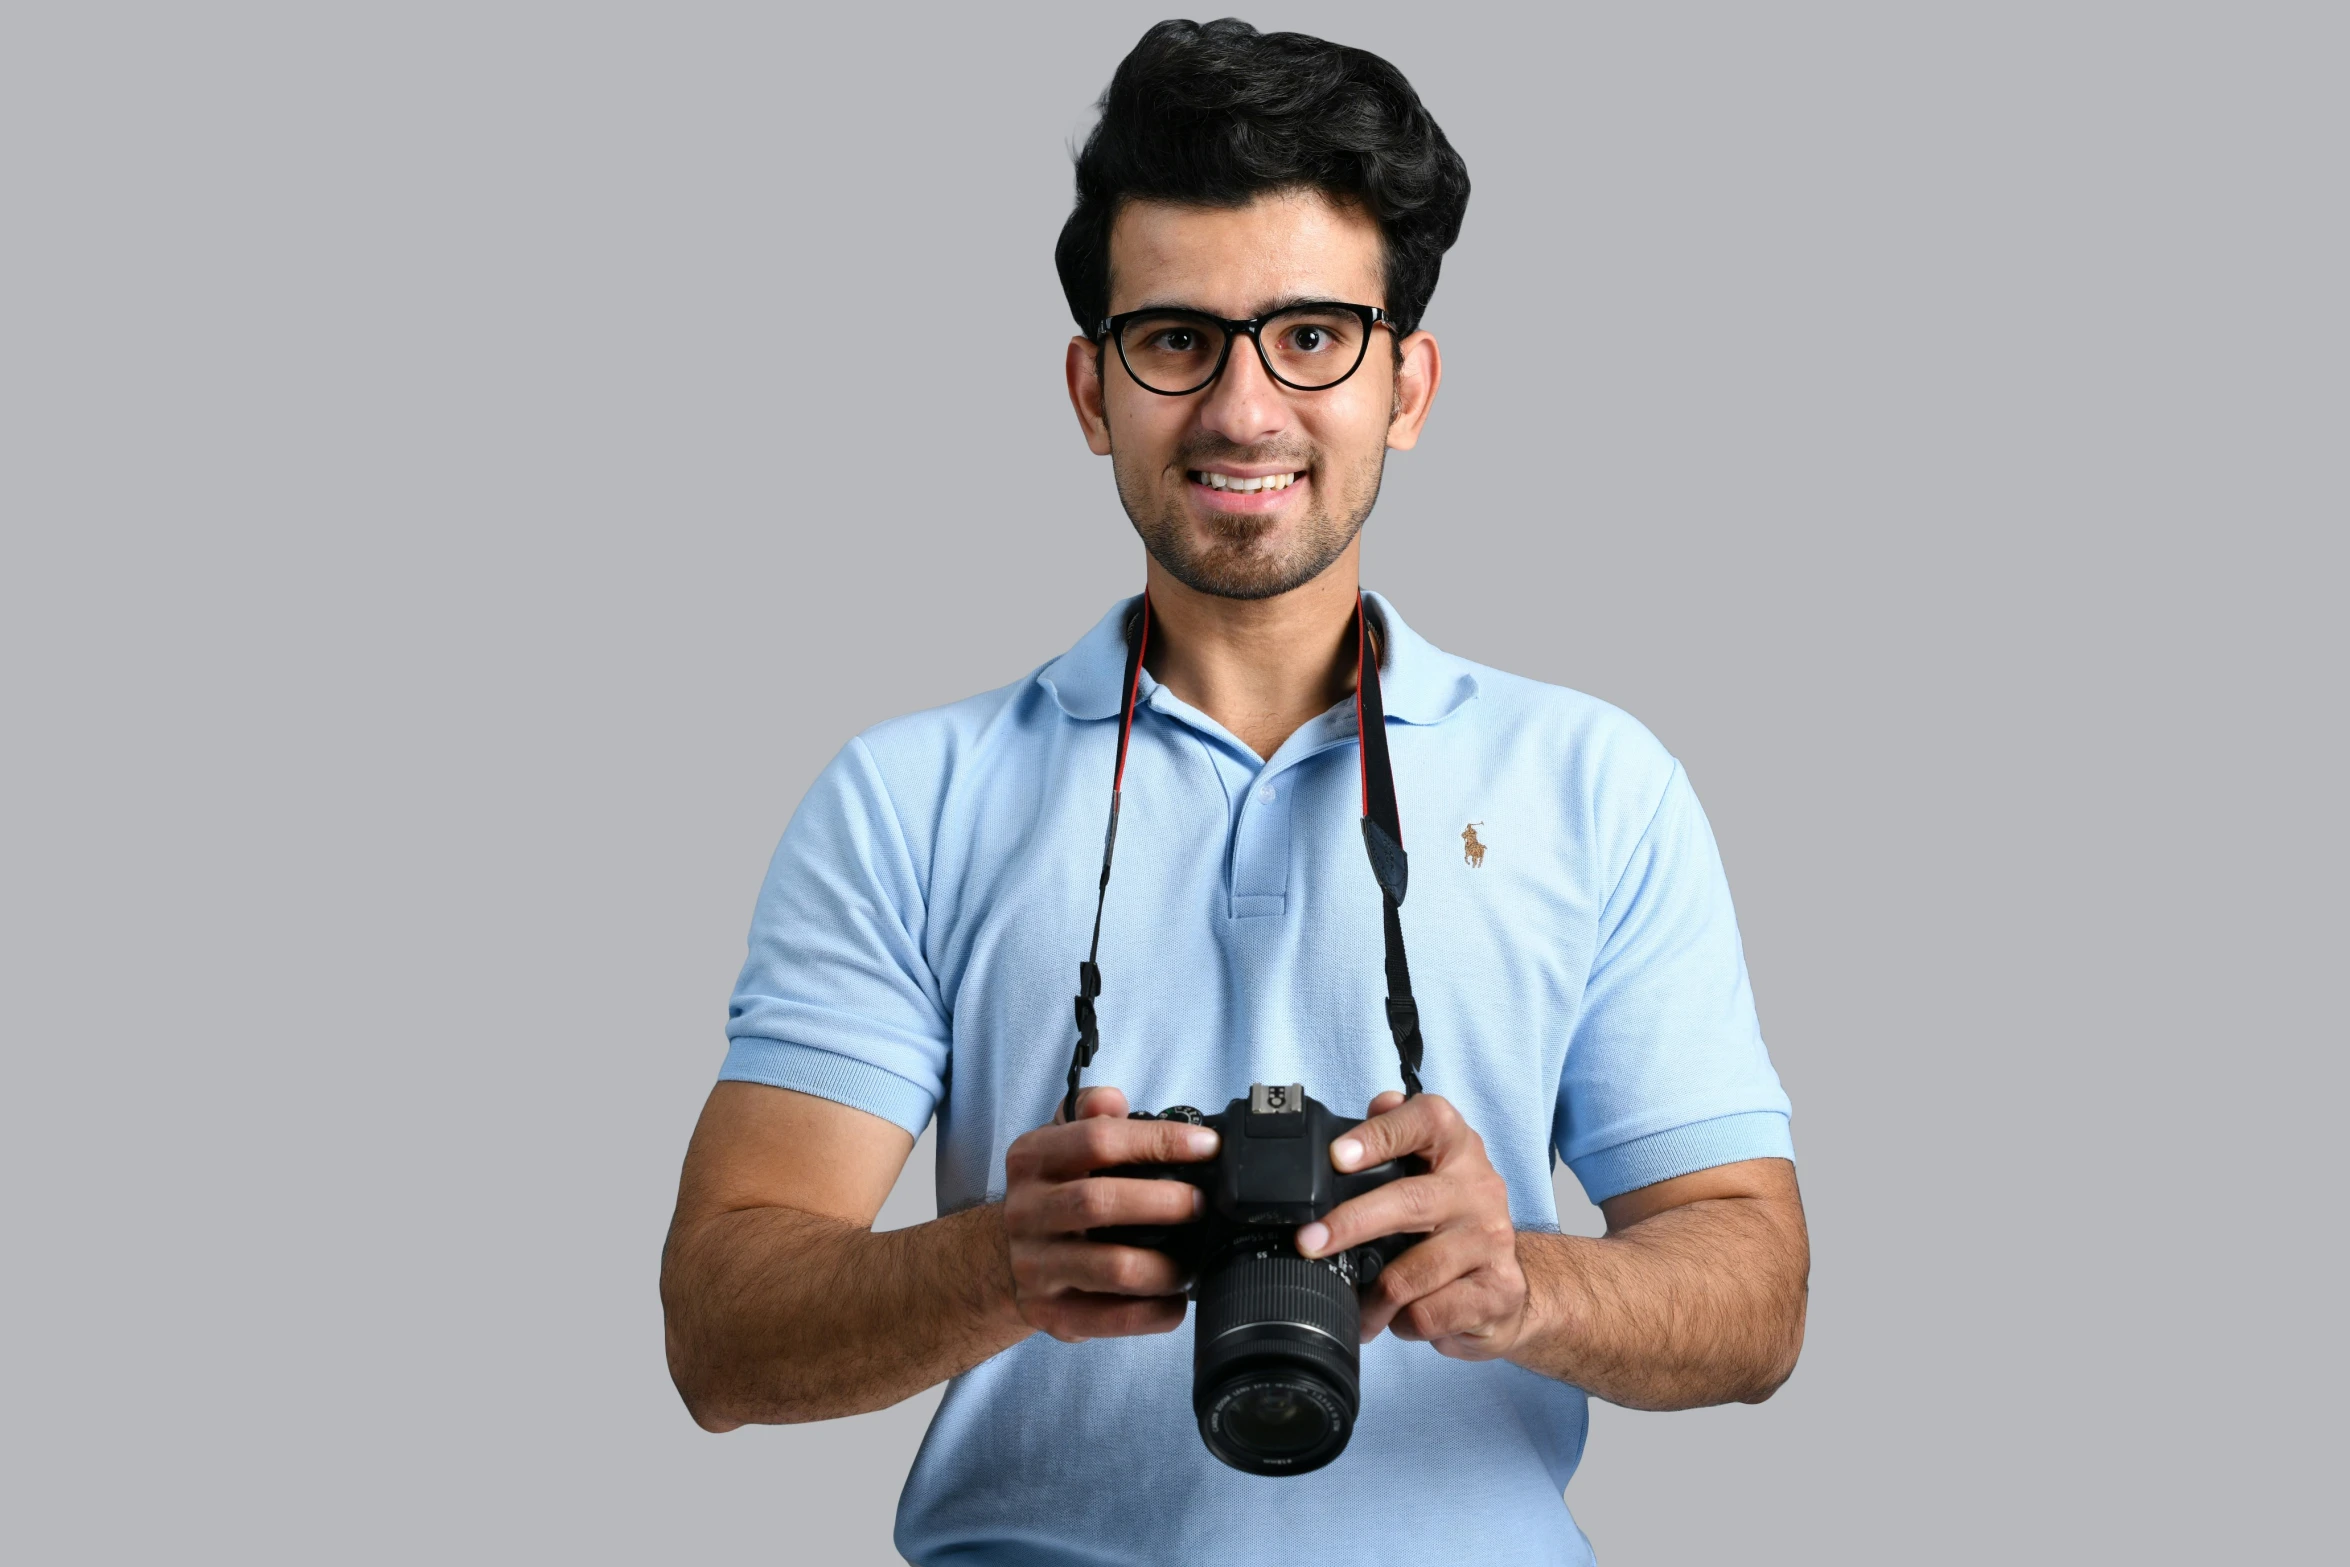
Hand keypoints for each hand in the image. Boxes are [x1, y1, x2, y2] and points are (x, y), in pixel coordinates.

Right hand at [1000, 1086, 1220, 1342]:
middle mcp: (1026, 1212)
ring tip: (1194, 1259)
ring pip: (1111, 1268)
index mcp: (1032, 1159)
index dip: (1158, 1140)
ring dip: (1165, 1265)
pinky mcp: (1050, 1314)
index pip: (1097, 1139)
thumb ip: (1089, 1112)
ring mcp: (1036, 1266)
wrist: (999, 1258)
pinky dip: (1153, 1313)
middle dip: (1164, 1203)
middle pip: (1099, 1203)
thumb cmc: (1051, 1193)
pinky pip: (1110, 1319)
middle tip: (1201, 1204)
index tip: (1206, 1146)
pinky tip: (1175, 1301)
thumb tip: (1113, 1100)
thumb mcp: (1059, 1141)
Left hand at [1296, 1091, 1529, 1359]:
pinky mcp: (1497, 1290)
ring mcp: (1492, 1239)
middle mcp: (1479, 1186)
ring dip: (1373, 1296)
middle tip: (1309, 1243)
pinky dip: (1403, 1323)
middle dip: (1351, 1224)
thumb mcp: (1426, 1172)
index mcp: (1456, 1146)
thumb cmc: (1452, 1223)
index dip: (1378, 1136)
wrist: (1508, 1287)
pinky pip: (1430, 1312)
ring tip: (1355, 1307)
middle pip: (1410, 1201)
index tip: (1337, 1157)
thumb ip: (1396, 1138)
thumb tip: (1378, 1102)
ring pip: (1414, 1271)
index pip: (1423, 1122)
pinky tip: (1401, 1319)